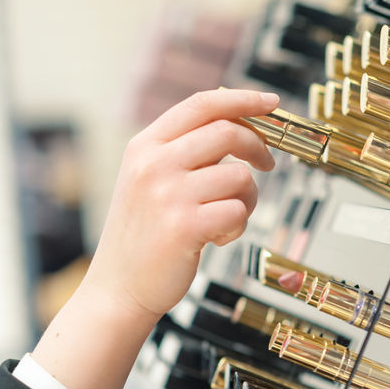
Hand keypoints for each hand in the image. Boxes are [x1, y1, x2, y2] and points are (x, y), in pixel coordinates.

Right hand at [85, 88, 277, 316]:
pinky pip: (238, 211)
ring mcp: (167, 194)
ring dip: (248, 199)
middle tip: (267, 165)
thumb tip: (235, 121)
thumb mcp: (147, 179)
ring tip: (229, 218)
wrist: (118, 289)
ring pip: (240, 176)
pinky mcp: (185, 227)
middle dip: (258, 147)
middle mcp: (153, 164)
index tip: (271, 103)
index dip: (242, 99)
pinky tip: (217, 239)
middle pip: (228, 132)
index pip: (201, 105)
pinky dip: (238, 226)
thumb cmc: (143, 235)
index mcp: (144, 146)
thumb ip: (181, 150)